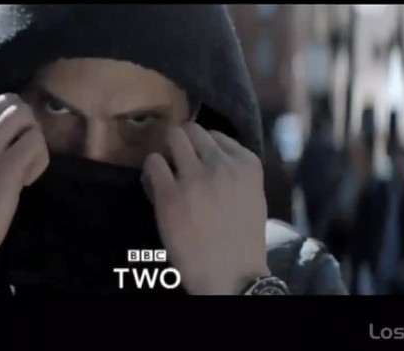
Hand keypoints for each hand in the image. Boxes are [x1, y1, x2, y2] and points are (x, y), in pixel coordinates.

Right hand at [0, 92, 48, 294]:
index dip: (7, 120)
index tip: (5, 146)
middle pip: (13, 103)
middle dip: (25, 126)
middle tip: (20, 155)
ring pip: (26, 117)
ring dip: (33, 141)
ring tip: (23, 167)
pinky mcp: (4, 170)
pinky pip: (36, 142)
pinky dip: (39, 160)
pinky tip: (26, 181)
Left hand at [143, 123, 269, 294]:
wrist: (230, 274)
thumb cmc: (242, 240)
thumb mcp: (252, 196)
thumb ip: (235, 172)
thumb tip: (208, 156)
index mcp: (247, 164)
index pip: (217, 135)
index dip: (204, 148)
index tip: (199, 162)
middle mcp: (221, 164)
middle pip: (192, 130)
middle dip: (183, 143)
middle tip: (178, 161)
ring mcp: (194, 177)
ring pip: (171, 138)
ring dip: (166, 151)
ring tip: (167, 170)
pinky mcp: (169, 193)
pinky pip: (152, 163)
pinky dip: (151, 171)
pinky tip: (156, 185)